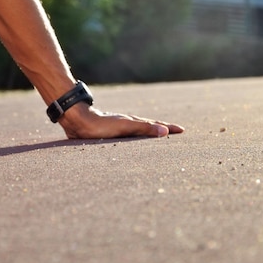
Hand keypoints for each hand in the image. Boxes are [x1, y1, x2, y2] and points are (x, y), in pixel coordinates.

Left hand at [58, 103, 183, 138]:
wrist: (79, 121)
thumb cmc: (101, 125)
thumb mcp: (125, 127)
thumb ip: (144, 128)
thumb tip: (165, 131)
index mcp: (134, 122)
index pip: (156, 125)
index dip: (169, 128)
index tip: (182, 131)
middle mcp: (128, 123)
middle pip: (149, 126)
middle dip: (163, 130)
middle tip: (175, 132)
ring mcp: (119, 127)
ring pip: (139, 130)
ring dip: (150, 133)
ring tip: (157, 137)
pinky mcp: (110, 132)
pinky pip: (128, 135)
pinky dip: (136, 138)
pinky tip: (131, 141)